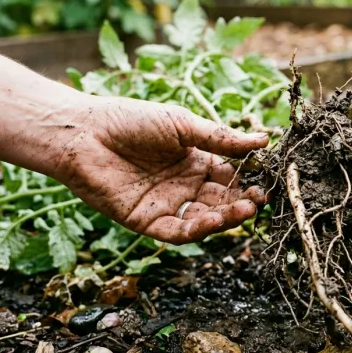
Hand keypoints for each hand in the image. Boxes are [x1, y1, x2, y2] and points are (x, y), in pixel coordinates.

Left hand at [52, 97, 268, 243]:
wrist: (83, 133)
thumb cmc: (130, 120)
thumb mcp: (183, 125)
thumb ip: (222, 138)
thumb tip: (264, 139)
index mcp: (196, 162)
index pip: (231, 176)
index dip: (250, 178)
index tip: (268, 178)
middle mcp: (185, 186)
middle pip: (223, 200)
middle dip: (244, 201)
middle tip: (261, 199)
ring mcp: (167, 205)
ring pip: (205, 218)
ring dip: (227, 217)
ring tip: (245, 209)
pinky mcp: (146, 222)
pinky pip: (178, 231)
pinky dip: (198, 228)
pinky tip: (215, 219)